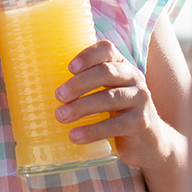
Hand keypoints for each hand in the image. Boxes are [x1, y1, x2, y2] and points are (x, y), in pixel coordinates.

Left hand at [53, 40, 169, 169]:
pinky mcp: (142, 123)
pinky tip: (75, 136)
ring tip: (60, 116)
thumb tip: (40, 86)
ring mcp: (141, 100)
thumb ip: (87, 86)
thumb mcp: (107, 94)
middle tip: (58, 95)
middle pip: (106, 73)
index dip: (88, 55)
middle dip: (79, 83)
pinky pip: (115, 125)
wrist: (150, 142)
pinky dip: (92, 131)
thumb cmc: (118, 113)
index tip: (69, 67)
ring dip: (81, 107)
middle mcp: (134, 78)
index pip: (107, 50)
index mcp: (122, 66)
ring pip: (109, 98)